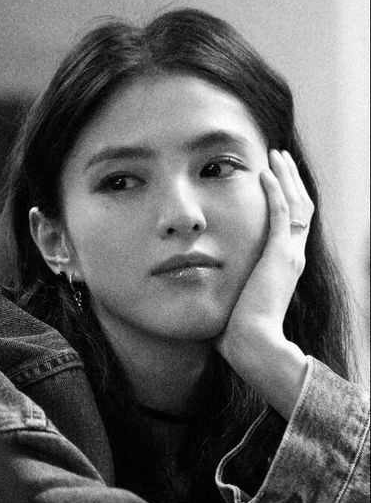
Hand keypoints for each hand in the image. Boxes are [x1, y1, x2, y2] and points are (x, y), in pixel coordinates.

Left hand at [216, 150, 312, 418]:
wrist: (251, 344)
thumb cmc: (236, 333)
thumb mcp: (233, 301)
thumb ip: (226, 287)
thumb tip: (200, 285)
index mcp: (285, 268)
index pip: (292, 226)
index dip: (286, 201)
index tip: (273, 182)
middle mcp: (294, 258)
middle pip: (301, 208)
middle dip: (291, 181)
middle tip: (279, 160)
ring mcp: (290, 255)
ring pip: (297, 204)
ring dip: (286, 178)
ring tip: (275, 158)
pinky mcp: (280, 254)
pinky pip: (282, 212)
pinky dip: (276, 190)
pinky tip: (265, 172)